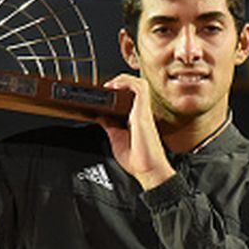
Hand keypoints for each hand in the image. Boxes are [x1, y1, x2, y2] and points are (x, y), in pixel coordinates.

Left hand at [97, 74, 175, 190]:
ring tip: (110, 84)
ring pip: (138, 83)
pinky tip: (115, 85)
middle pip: (134, 87)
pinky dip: (127, 81)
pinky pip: (140, 87)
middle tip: (105, 87)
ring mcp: (143, 110)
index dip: (117, 90)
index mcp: (135, 119)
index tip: (104, 91)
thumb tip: (100, 116)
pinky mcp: (143, 110)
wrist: (148, 169)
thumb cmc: (137, 159)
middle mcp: (140, 112)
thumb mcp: (116, 138)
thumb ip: (109, 126)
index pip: (129, 96)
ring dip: (123, 79)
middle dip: (119, 82)